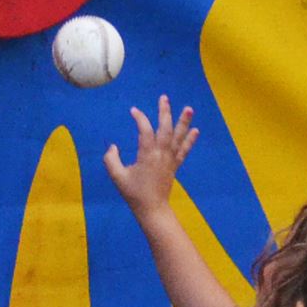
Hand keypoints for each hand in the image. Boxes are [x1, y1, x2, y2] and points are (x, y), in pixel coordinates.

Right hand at [105, 95, 197, 225]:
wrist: (152, 208)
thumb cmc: (133, 192)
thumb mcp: (117, 176)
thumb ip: (111, 159)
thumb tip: (113, 147)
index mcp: (147, 155)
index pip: (145, 131)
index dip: (140, 119)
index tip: (134, 111)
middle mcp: (161, 154)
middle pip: (165, 129)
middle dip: (165, 112)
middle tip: (164, 97)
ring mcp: (170, 159)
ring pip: (178, 137)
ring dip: (184, 122)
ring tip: (189, 108)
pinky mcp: (175, 165)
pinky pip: (184, 150)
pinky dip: (190, 140)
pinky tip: (196, 130)